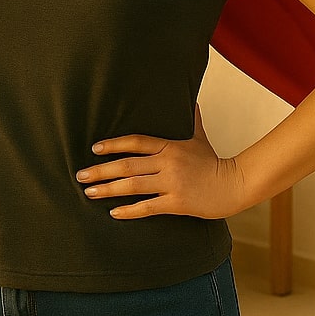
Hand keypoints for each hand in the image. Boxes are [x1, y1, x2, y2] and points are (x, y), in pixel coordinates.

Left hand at [76, 108, 249, 219]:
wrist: (234, 185)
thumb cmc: (214, 162)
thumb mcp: (200, 139)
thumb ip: (192, 121)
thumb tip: (193, 101)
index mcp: (170, 146)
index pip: (136, 142)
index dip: (113, 145)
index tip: (94, 149)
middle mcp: (168, 163)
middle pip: (127, 165)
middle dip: (101, 170)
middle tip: (80, 176)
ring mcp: (172, 183)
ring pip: (133, 186)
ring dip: (108, 189)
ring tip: (89, 193)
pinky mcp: (177, 202)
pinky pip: (148, 207)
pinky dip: (129, 211)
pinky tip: (114, 213)